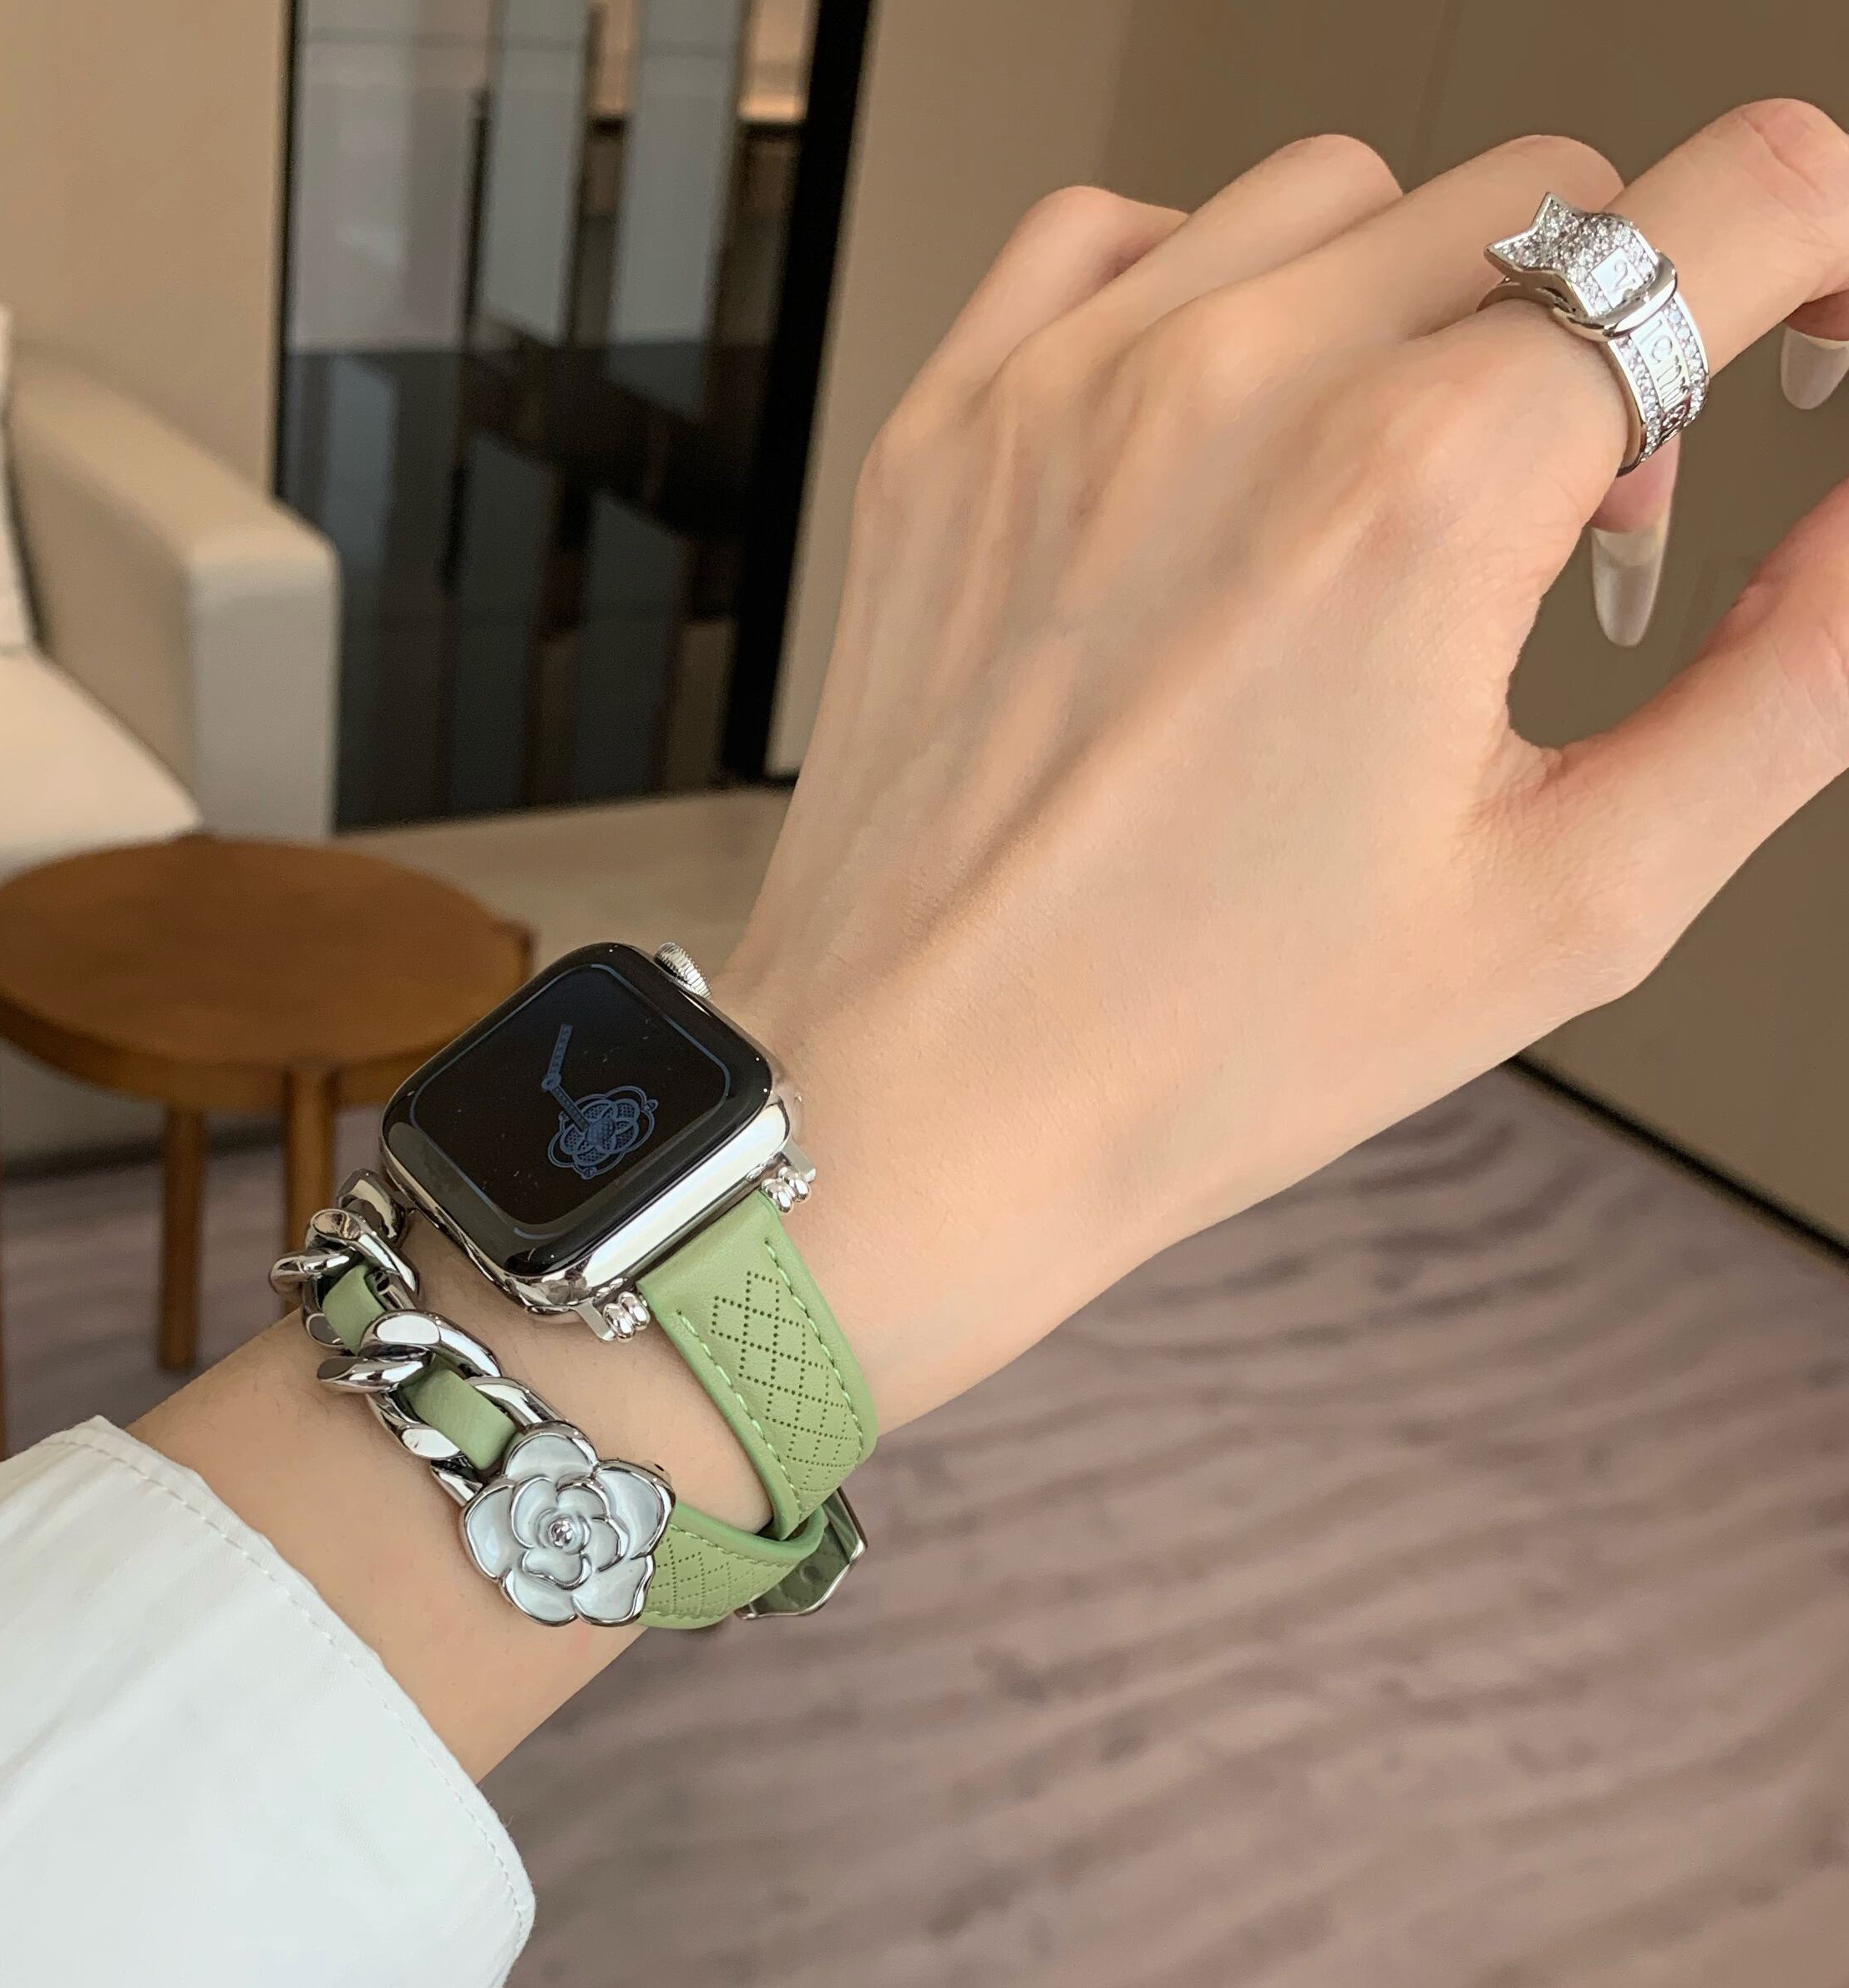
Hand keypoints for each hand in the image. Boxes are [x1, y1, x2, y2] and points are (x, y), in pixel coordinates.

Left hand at [726, 105, 1848, 1430]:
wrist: (915, 1107)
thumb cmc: (1194, 1047)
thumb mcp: (1570, 905)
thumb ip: (1788, 684)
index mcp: (1421, 495)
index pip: (1730, 208)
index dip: (1824, 263)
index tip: (1806, 344)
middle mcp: (1237, 390)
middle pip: (1550, 194)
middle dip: (1621, 328)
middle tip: (1572, 527)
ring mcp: (1069, 391)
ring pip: (1343, 194)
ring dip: (1423, 302)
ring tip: (1392, 500)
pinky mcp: (950, 428)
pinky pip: (1123, 232)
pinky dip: (1215, 292)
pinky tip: (1227, 441)